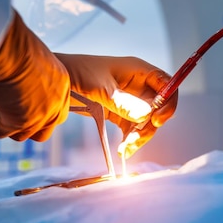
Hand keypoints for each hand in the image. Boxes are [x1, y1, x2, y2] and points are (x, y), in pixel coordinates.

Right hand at [0, 12, 69, 141]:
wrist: (7, 44)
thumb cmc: (14, 40)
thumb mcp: (29, 57)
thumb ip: (28, 73)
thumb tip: (13, 80)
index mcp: (61, 84)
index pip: (55, 109)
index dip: (36, 110)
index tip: (16, 99)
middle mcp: (55, 103)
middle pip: (43, 130)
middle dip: (23, 123)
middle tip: (1, 107)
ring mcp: (38, 116)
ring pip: (20, 134)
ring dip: (1, 119)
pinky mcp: (19, 123)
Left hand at [53, 53, 177, 156]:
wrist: (55, 82)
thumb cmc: (77, 73)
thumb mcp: (100, 87)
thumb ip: (122, 102)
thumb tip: (146, 115)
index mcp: (138, 71)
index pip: (165, 84)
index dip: (167, 102)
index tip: (158, 119)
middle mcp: (137, 85)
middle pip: (157, 108)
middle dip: (149, 126)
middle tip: (134, 140)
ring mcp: (128, 100)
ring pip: (145, 121)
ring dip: (139, 137)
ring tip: (125, 150)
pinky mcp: (118, 113)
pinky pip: (131, 128)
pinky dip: (129, 140)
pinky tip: (123, 151)